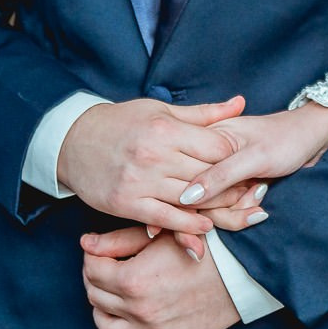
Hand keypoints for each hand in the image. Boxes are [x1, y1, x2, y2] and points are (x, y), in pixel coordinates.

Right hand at [55, 96, 243, 233]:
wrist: (74, 142)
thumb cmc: (122, 122)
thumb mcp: (161, 110)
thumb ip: (203, 113)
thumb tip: (240, 102)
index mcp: (165, 128)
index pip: (215, 146)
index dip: (235, 155)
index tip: (248, 162)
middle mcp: (153, 155)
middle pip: (207, 174)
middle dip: (232, 184)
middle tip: (253, 192)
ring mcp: (139, 181)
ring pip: (189, 198)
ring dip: (215, 206)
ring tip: (237, 210)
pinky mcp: (126, 203)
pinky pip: (165, 218)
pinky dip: (188, 225)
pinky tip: (205, 225)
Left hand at [80, 227, 239, 328]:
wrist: (242, 269)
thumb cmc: (205, 244)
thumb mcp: (162, 235)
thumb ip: (119, 239)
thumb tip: (86, 243)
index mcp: (133, 278)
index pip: (92, 270)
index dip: (93, 257)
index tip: (102, 252)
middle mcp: (139, 308)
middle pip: (95, 297)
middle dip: (96, 280)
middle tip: (108, 269)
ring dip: (104, 313)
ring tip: (115, 298)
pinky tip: (134, 325)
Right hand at [179, 103, 327, 207]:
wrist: (312, 138)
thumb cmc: (286, 138)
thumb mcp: (255, 157)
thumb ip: (220, 175)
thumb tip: (187, 198)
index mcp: (205, 140)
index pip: (186, 179)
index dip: (199, 201)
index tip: (229, 202)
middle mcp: (207, 158)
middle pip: (197, 199)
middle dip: (227, 209)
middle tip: (257, 193)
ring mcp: (220, 173)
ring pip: (213, 209)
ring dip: (238, 210)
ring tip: (262, 195)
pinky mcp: (232, 186)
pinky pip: (227, 209)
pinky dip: (244, 211)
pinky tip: (261, 202)